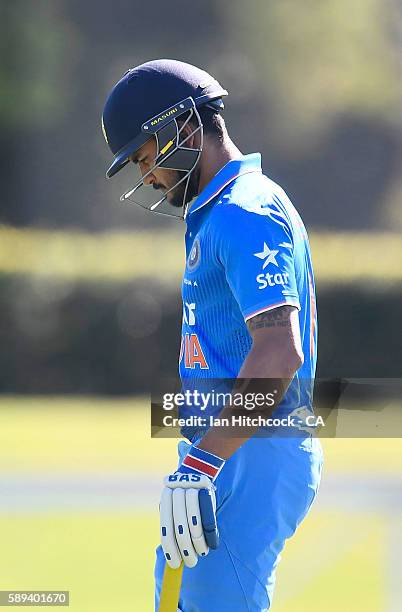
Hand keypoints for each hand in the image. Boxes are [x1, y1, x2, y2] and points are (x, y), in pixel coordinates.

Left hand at [159, 445, 224, 568]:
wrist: (199, 467)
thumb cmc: (184, 493)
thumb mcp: (173, 503)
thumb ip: (171, 521)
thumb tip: (169, 551)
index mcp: (165, 499)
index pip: (166, 529)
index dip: (170, 548)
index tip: (175, 564)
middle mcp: (176, 495)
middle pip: (180, 529)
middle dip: (186, 549)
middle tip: (191, 563)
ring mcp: (191, 492)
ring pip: (194, 525)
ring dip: (198, 543)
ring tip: (201, 553)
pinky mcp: (205, 492)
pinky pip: (207, 519)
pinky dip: (209, 534)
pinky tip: (210, 544)